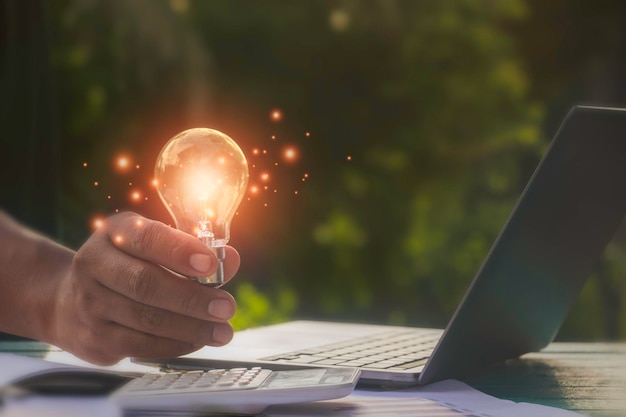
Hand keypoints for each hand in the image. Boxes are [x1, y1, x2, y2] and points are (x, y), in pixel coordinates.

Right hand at [50, 212, 239, 364]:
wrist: (69, 300)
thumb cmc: (127, 264)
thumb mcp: (155, 245)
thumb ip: (194, 249)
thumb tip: (230, 260)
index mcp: (115, 233)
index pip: (146, 238)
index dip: (179, 251)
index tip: (210, 264)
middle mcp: (94, 265)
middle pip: (146, 284)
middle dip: (193, 298)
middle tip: (226, 307)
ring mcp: (89, 304)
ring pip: (146, 320)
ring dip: (191, 327)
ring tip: (222, 331)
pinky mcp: (93, 338)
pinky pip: (140, 345)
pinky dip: (175, 344)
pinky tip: (198, 340)